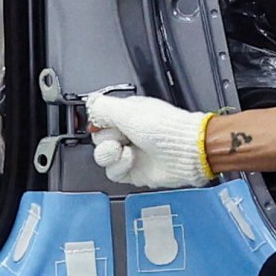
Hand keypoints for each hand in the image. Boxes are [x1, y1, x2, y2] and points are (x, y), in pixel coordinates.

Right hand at [85, 87, 212, 189]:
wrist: (185, 152)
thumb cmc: (166, 129)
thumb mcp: (129, 111)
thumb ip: (104, 107)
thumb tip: (90, 103)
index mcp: (128, 114)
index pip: (99, 118)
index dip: (97, 123)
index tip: (100, 124)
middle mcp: (128, 132)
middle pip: (98, 138)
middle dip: (106, 138)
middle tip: (120, 136)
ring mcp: (130, 152)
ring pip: (103, 156)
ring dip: (110, 154)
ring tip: (125, 149)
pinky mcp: (133, 171)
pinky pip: (112, 172)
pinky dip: (119, 166)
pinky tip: (131, 160)